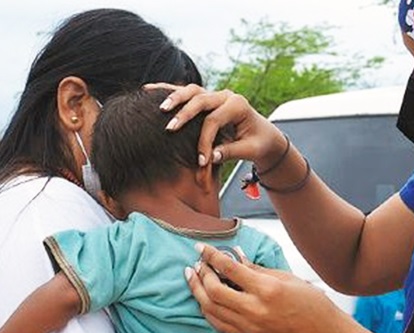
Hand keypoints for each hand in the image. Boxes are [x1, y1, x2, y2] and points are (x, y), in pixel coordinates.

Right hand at [143, 83, 285, 168]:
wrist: (264, 134)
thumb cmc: (259, 143)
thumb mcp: (250, 150)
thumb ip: (232, 151)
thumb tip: (212, 156)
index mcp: (238, 105)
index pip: (214, 121)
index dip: (205, 141)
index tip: (201, 161)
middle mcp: (226, 95)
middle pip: (200, 100)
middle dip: (184, 114)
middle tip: (170, 128)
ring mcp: (216, 94)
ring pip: (191, 90)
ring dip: (174, 98)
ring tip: (161, 109)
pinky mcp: (207, 98)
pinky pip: (186, 91)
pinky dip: (168, 90)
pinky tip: (149, 90)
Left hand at [186, 243, 344, 332]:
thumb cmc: (312, 304)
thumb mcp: (286, 278)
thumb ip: (256, 268)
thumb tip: (234, 256)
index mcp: (267, 290)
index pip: (230, 269)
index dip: (212, 256)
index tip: (201, 247)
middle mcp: (255, 310)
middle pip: (214, 291)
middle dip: (201, 274)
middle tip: (197, 263)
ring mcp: (250, 327)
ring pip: (211, 309)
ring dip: (198, 292)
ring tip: (194, 277)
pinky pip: (218, 324)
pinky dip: (207, 310)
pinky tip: (204, 299)